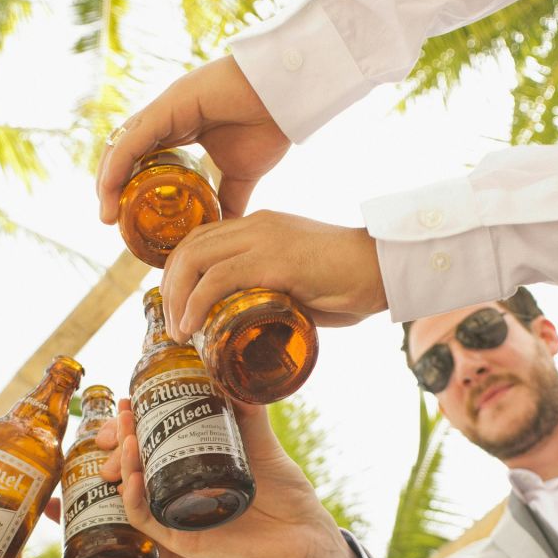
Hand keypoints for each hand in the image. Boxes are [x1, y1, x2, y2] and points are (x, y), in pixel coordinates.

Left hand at [96, 56, 289, 223]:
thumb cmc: (268, 126)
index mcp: (179, 129)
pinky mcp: (168, 105)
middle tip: (110, 219)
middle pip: (124, 153)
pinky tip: (111, 188)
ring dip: (108, 179)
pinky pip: (133, 138)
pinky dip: (118, 164)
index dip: (126, 186)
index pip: (139, 158)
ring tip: (106, 212)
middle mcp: (165, 118)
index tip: (123, 218)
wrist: (286, 98)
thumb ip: (229, 199)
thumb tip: (225, 231)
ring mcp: (164, 110)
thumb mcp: (242, 175)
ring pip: (122, 146)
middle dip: (111, 186)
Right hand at [97, 399, 364, 557]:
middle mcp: (181, 492)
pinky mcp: (183, 541)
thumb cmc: (286, 493)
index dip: (135, 424)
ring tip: (128, 438)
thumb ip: (247, 412)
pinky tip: (133, 479)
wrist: (305, 533)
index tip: (129, 400)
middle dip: (123, 439)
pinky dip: (135, 501)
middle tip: (123, 414)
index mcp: (194, 469)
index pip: (153, 444)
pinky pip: (147, 522)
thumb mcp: (263, 444)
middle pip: (137, 465)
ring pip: (136, 491)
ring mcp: (179, 516)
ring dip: (126, 464)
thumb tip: (229, 372)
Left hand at [160, 211, 387, 339]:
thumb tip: (258, 323)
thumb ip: (277, 293)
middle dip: (170, 286)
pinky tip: (191, 327)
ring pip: (195, 259)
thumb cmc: (353, 281)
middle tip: (172, 322)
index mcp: (262, 225)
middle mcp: (257, 225)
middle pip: (190, 246)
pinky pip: (218, 279)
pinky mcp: (273, 260)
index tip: (176, 303)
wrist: (386, 267)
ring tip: (178, 332)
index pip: (203, 238)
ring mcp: (263, 239)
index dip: (181, 270)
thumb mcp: (303, 282)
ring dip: (177, 299)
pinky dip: (195, 304)